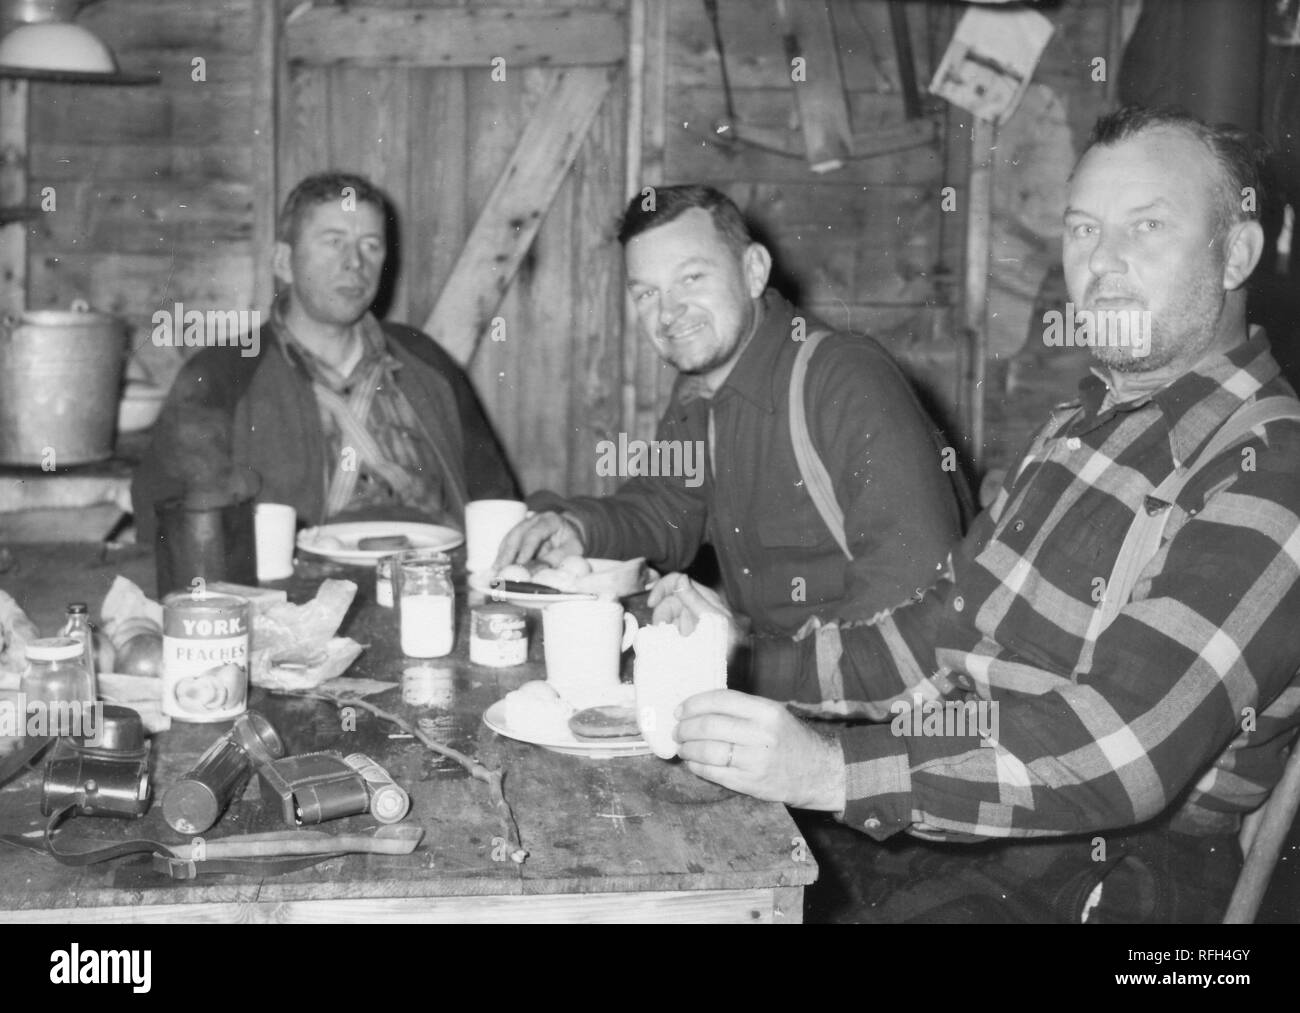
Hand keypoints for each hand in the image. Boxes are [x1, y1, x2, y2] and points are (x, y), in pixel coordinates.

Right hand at [492, 511, 584, 570]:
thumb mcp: (573, 550)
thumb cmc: (572, 543)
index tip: (520, 564)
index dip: (527, 548)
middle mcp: (534, 519)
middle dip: (508, 554)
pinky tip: (496, 568)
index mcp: (550, 520)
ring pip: (509, 539)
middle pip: (517, 534)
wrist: (569, 534)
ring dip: (501, 556)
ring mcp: (524, 524)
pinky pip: (507, 544)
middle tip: (501, 571)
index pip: (536, 533)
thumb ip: (556, 558)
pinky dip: (501, 556)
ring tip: (495, 572)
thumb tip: (537, 572)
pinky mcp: (518, 534)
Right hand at [647, 573, 743, 649]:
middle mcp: (694, 606)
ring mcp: (688, 620)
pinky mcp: (682, 635)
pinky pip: (666, 629)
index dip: (662, 588)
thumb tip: (680, 579)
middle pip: (668, 600)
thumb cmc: (727, 643)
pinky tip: (664, 643)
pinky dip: (661, 634)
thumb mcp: (711, 619)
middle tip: (660, 629)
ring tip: (664, 639)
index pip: (678, 581)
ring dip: (660, 626)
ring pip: (665, 615)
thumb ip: (695, 599)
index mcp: (703, 597)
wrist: (728, 669)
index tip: (651, 604)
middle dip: (660, 613)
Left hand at [674, 689, 845, 809]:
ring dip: (687, 748)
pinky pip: (713, 773)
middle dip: (685, 728)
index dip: (694, 704)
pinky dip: (697, 766)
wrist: (816, 771)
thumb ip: (740, 709)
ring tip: (683, 747)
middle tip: (678, 730)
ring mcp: (756, 761)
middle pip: (709, 726)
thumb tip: (697, 708)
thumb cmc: (788, 739)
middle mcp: (761, 734)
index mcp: (766, 711)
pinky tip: (693, 762)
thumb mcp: (772, 713)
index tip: (680, 710)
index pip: (720, 700)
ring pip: (707, 751)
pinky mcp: (751, 783)